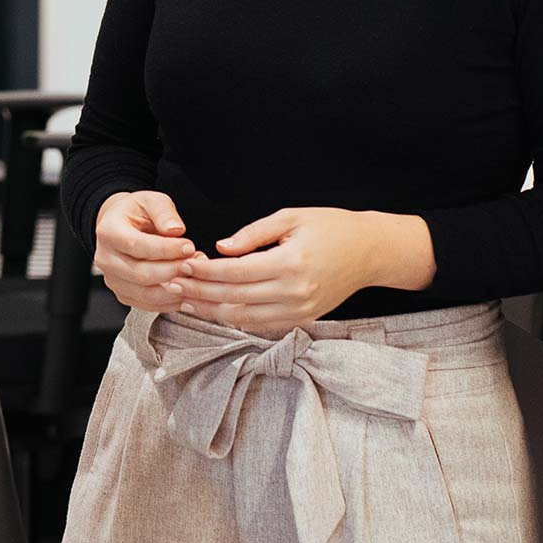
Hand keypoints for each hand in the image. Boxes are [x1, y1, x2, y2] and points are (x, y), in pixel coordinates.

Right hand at [92, 190, 199, 310]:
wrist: (120, 226)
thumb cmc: (136, 213)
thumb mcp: (151, 200)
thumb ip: (164, 212)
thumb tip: (175, 230)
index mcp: (108, 232)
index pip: (137, 246)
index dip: (166, 249)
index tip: (189, 246)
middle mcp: (105, 259)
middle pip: (141, 274)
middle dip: (173, 271)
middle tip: (195, 263)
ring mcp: (113, 279)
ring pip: (146, 294)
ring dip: (174, 289)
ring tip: (194, 277)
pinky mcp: (123, 294)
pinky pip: (148, 305)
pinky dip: (170, 302)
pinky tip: (186, 291)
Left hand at [175, 206, 378, 335]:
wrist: (370, 251)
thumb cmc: (331, 227)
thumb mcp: (291, 217)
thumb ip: (253, 234)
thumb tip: (221, 248)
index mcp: (290, 263)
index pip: (235, 272)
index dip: (205, 271)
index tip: (182, 265)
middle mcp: (294, 292)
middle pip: (235, 298)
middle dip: (200, 292)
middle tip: (172, 285)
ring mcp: (300, 310)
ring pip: (245, 317)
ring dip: (212, 310)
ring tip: (186, 301)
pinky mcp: (303, 319)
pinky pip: (262, 325)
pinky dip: (235, 319)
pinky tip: (215, 310)